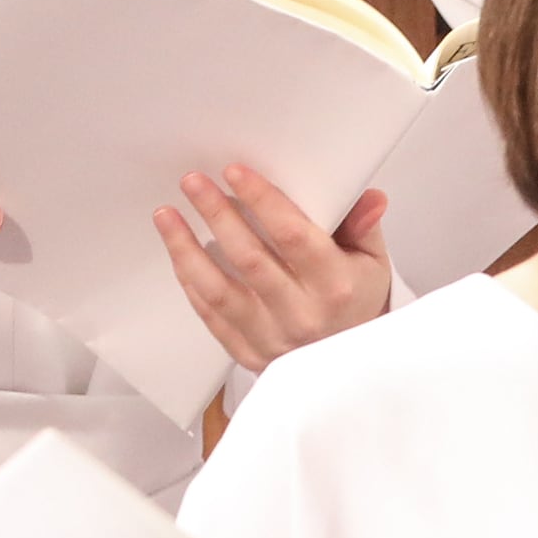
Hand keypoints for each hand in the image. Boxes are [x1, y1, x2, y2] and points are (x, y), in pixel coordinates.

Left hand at [158, 171, 392, 374]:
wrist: (351, 366)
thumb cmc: (357, 302)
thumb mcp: (372, 262)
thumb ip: (363, 225)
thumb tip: (369, 197)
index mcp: (336, 286)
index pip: (293, 237)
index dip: (262, 201)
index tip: (234, 171)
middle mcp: (302, 315)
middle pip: (249, 258)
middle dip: (216, 214)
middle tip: (192, 181)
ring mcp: (272, 338)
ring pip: (219, 290)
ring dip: (186, 249)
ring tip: (166, 215)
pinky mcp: (249, 354)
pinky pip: (211, 316)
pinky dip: (190, 282)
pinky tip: (177, 252)